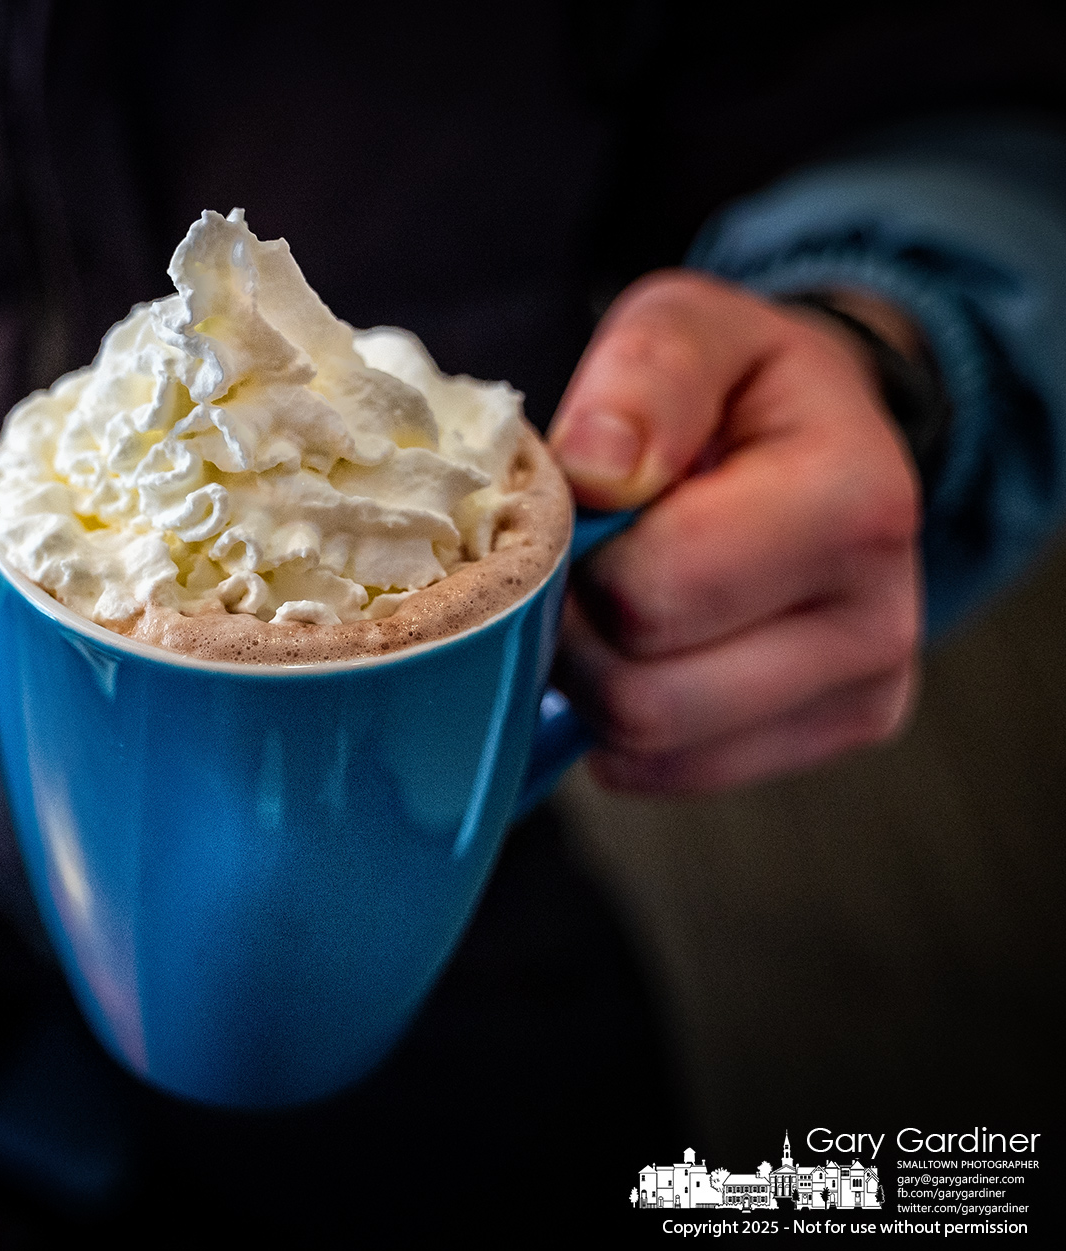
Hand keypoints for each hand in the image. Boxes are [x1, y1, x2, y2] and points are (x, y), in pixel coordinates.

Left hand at [547, 271, 921, 793]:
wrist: (821, 431)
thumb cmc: (735, 382)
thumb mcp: (685, 327)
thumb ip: (643, 376)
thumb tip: (600, 471)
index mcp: (854, 503)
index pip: (653, 596)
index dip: (577, 561)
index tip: (578, 512)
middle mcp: (880, 620)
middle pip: (644, 693)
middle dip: (577, 629)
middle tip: (579, 563)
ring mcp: (863, 694)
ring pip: (649, 747)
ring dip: (592, 680)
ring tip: (609, 599)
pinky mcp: (829, 736)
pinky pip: (667, 773)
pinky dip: (621, 725)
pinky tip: (639, 648)